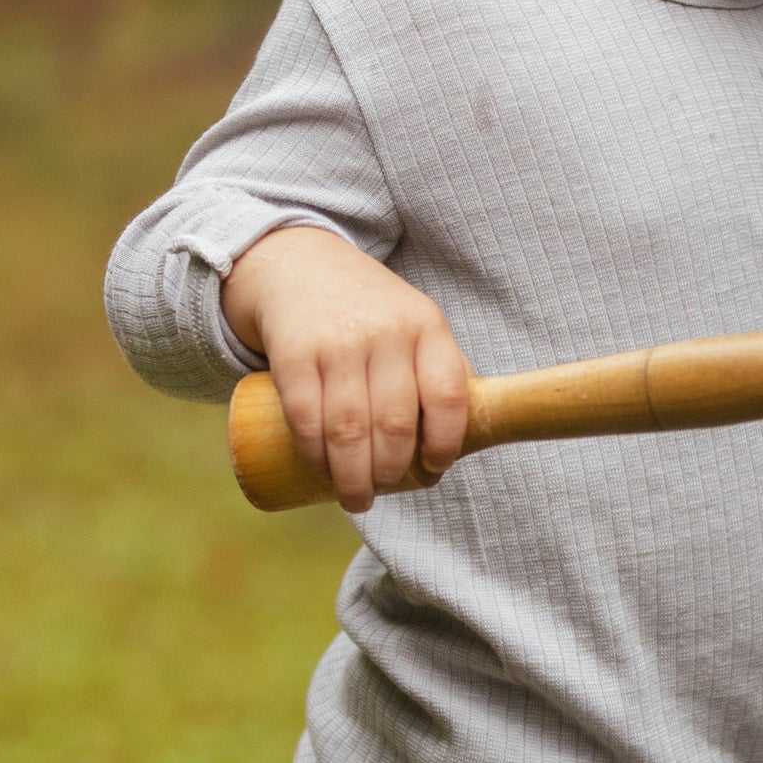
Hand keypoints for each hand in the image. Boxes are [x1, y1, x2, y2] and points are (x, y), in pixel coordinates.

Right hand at [220, 227, 468, 513]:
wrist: (298, 264)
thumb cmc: (369, 310)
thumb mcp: (416, 322)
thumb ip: (443, 371)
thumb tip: (468, 439)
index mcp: (427, 327)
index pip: (449, 396)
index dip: (445, 444)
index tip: (433, 469)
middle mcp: (386, 332)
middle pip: (395, 424)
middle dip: (390, 472)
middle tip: (381, 491)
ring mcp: (338, 342)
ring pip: (349, 430)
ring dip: (352, 477)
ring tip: (356, 498)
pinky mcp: (294, 352)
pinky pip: (306, 418)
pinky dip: (315, 456)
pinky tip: (322, 471)